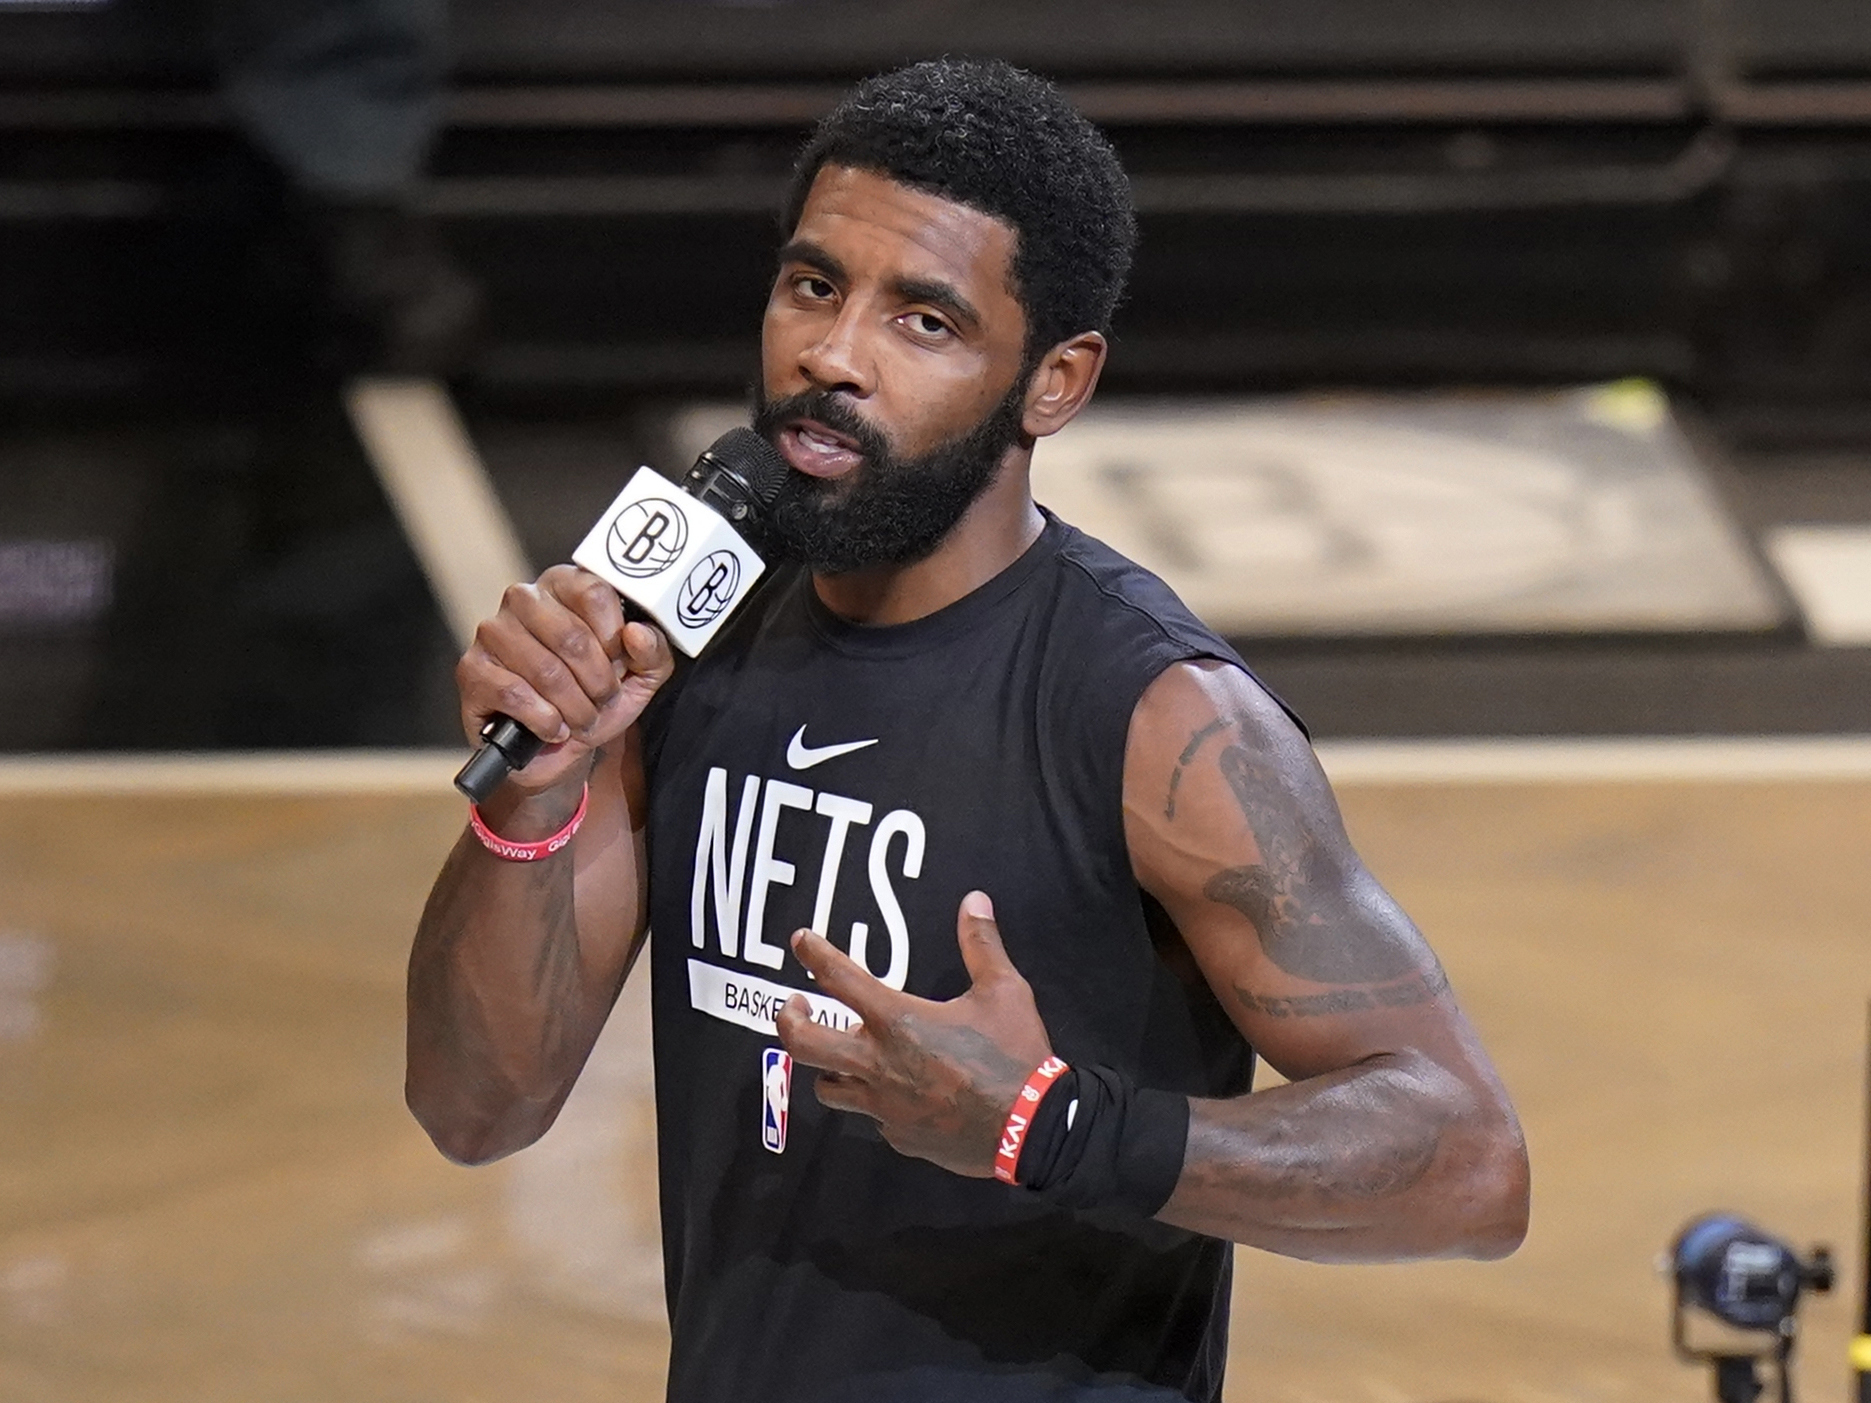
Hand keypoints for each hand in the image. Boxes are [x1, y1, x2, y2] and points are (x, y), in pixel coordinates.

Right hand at [455, 564, 674, 794]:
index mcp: (564, 585)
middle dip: (598, 682)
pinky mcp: (472, 670)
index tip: (619, 664)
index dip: (614, 638)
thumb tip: (637, 633)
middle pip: (571, 636)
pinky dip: (545, 721)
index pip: (594, 592)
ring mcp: (492, 632)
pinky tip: (553, 728)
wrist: (557, 747)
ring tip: (580, 719)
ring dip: (574, 708)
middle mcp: (523, 598)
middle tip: (602, 701)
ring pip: (545, 671)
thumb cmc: (595, 698)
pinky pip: (515, 695)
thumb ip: (652, 651)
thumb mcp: (639, 676)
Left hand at [776, 891, 1053, 1177]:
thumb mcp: (1003, 991)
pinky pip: (872, 1115)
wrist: (1030, 1129)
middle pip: (803, 1044)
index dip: (814, 954)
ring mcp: (883, 1106)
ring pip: (827, 1088)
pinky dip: (875, 1099)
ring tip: (842, 1053)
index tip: (801, 941)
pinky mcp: (898, 1135)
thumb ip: (981, 944)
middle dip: (789, 1020)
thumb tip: (974, 900)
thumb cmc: (1014, 1056)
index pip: (839, 979)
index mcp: (897, 1021)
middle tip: (797, 1006)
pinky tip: (898, 1091)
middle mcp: (877, 1063)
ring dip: (829, 1067)